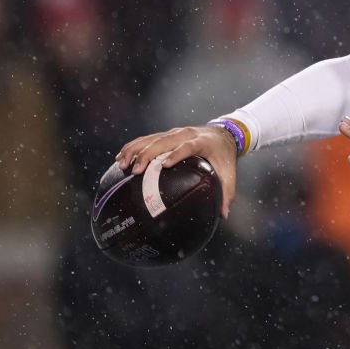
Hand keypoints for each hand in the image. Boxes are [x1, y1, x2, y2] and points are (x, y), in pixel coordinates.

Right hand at [116, 126, 238, 217]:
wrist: (223, 134)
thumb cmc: (224, 156)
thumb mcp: (229, 173)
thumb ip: (227, 193)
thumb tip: (223, 215)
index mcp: (202, 142)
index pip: (188, 146)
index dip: (177, 154)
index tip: (164, 165)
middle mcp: (186, 134)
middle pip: (163, 141)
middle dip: (147, 154)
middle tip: (135, 171)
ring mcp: (174, 132)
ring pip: (151, 138)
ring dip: (135, 150)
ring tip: (122, 164)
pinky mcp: (166, 134)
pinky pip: (146, 138)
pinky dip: (133, 147)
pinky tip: (120, 158)